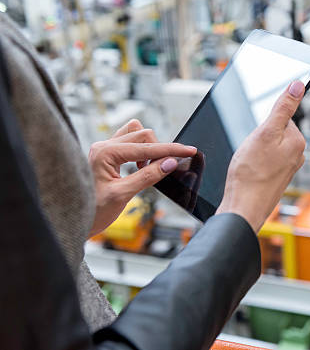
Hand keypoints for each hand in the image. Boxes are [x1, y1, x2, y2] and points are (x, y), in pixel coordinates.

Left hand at [88, 119, 196, 236]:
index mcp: (105, 153)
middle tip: (166, 168)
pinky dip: (141, 151)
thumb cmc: (92, 211)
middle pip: (143, 135)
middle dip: (159, 150)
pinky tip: (141, 167)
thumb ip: (148, 176)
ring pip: (136, 134)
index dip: (171, 150)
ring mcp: (104, 149)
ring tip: (149, 168)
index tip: (189, 150)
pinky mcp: (107, 155)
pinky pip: (129, 142)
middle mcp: (103, 146)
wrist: (72, 221)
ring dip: (149, 148)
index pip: (146, 147)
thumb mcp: (123, 195)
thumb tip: (170, 163)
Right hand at [217, 81, 306, 231]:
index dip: (263, 123)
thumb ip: (283, 108)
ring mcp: (287, 168)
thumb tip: (298, 85)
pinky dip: (254, 163)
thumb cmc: (250, 174)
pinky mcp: (277, 178)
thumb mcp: (265, 132)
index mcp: (298, 141)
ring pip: (267, 147)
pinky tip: (248, 172)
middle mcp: (297, 155)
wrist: (243, 208)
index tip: (256, 136)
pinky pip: (264, 161)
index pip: (281, 117)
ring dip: (255, 151)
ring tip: (248, 163)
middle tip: (250, 151)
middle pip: (274, 131)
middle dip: (259, 137)